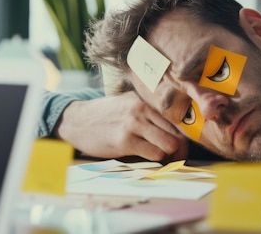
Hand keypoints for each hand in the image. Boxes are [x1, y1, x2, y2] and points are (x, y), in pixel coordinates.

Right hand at [54, 91, 187, 161]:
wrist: (77, 121)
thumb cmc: (107, 115)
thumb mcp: (130, 105)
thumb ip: (150, 114)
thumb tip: (176, 131)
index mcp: (146, 100)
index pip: (177, 119)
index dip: (183, 136)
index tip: (182, 146)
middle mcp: (142, 109)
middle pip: (177, 132)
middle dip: (180, 149)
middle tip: (177, 157)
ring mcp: (133, 124)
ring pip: (169, 144)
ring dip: (169, 156)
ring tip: (164, 159)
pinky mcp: (124, 141)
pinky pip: (153, 153)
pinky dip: (156, 160)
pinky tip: (150, 159)